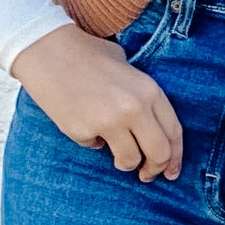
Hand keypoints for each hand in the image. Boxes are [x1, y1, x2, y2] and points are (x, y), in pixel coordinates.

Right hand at [11, 23, 184, 179]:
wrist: (48, 50)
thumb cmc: (88, 54)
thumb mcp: (128, 68)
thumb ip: (143, 98)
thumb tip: (151, 131)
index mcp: (149, 91)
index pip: (173, 132)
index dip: (175, 157)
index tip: (171, 171)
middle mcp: (134, 108)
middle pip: (158, 153)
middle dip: (155, 169)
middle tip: (147, 174)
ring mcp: (109, 121)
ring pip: (129, 160)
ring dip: (125, 162)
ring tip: (116, 154)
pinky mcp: (83, 131)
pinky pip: (95, 148)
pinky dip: (93, 142)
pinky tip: (85, 124)